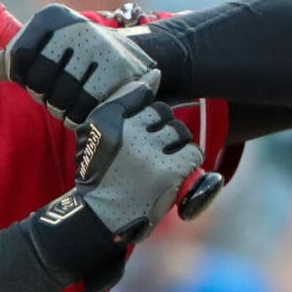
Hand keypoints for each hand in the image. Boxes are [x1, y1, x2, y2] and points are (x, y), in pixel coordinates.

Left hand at [0, 4, 158, 130]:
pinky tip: (86, 106)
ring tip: (74, 97)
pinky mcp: (118, 75)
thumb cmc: (73, 55)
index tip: (37, 76)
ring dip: (61, 108)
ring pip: (59, 98)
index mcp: (52, 17)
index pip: (19, 56)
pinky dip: (78, 116)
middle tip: (59, 89)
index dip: (23, 76)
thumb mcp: (42, 48)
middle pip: (38, 80)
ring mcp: (100, 49)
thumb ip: (9, 60)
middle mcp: (76, 27)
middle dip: (44, 94)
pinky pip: (81, 109)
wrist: (130, 57)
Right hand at [33, 80, 200, 291]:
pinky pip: (192, 152)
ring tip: (160, 164)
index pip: (141, 93)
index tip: (137, 133)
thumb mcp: (99, 133)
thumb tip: (156, 75)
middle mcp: (126, 131)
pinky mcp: (167, 170)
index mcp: (105, 119)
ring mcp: (148, 151)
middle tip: (148, 154)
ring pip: (180, 131)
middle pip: (164, 113)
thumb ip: (125, 103)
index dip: (144, 114)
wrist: (99, 216)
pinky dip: (187, 163)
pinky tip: (171, 174)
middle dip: (161, 131)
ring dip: (175, 147)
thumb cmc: (102, 173)